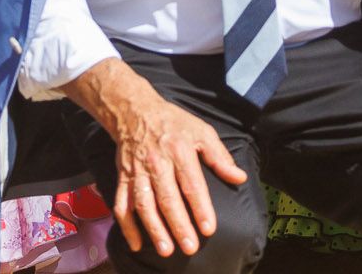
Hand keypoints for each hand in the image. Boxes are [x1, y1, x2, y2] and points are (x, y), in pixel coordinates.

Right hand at [76, 65, 249, 258]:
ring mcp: (137, 172)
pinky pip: (122, 204)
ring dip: (154, 228)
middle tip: (190, 248)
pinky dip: (126, 226)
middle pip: (167, 197)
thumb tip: (239, 178)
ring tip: (166, 250)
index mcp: (179, 150)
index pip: (191, 182)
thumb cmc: (173, 123)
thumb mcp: (201, 131)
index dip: (200, 206)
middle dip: (178, 224)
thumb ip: (219, 156)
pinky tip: (137, 244)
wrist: (134, 110)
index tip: (208, 229)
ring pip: (144, 203)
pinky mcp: (123, 178)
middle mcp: (157, 162)